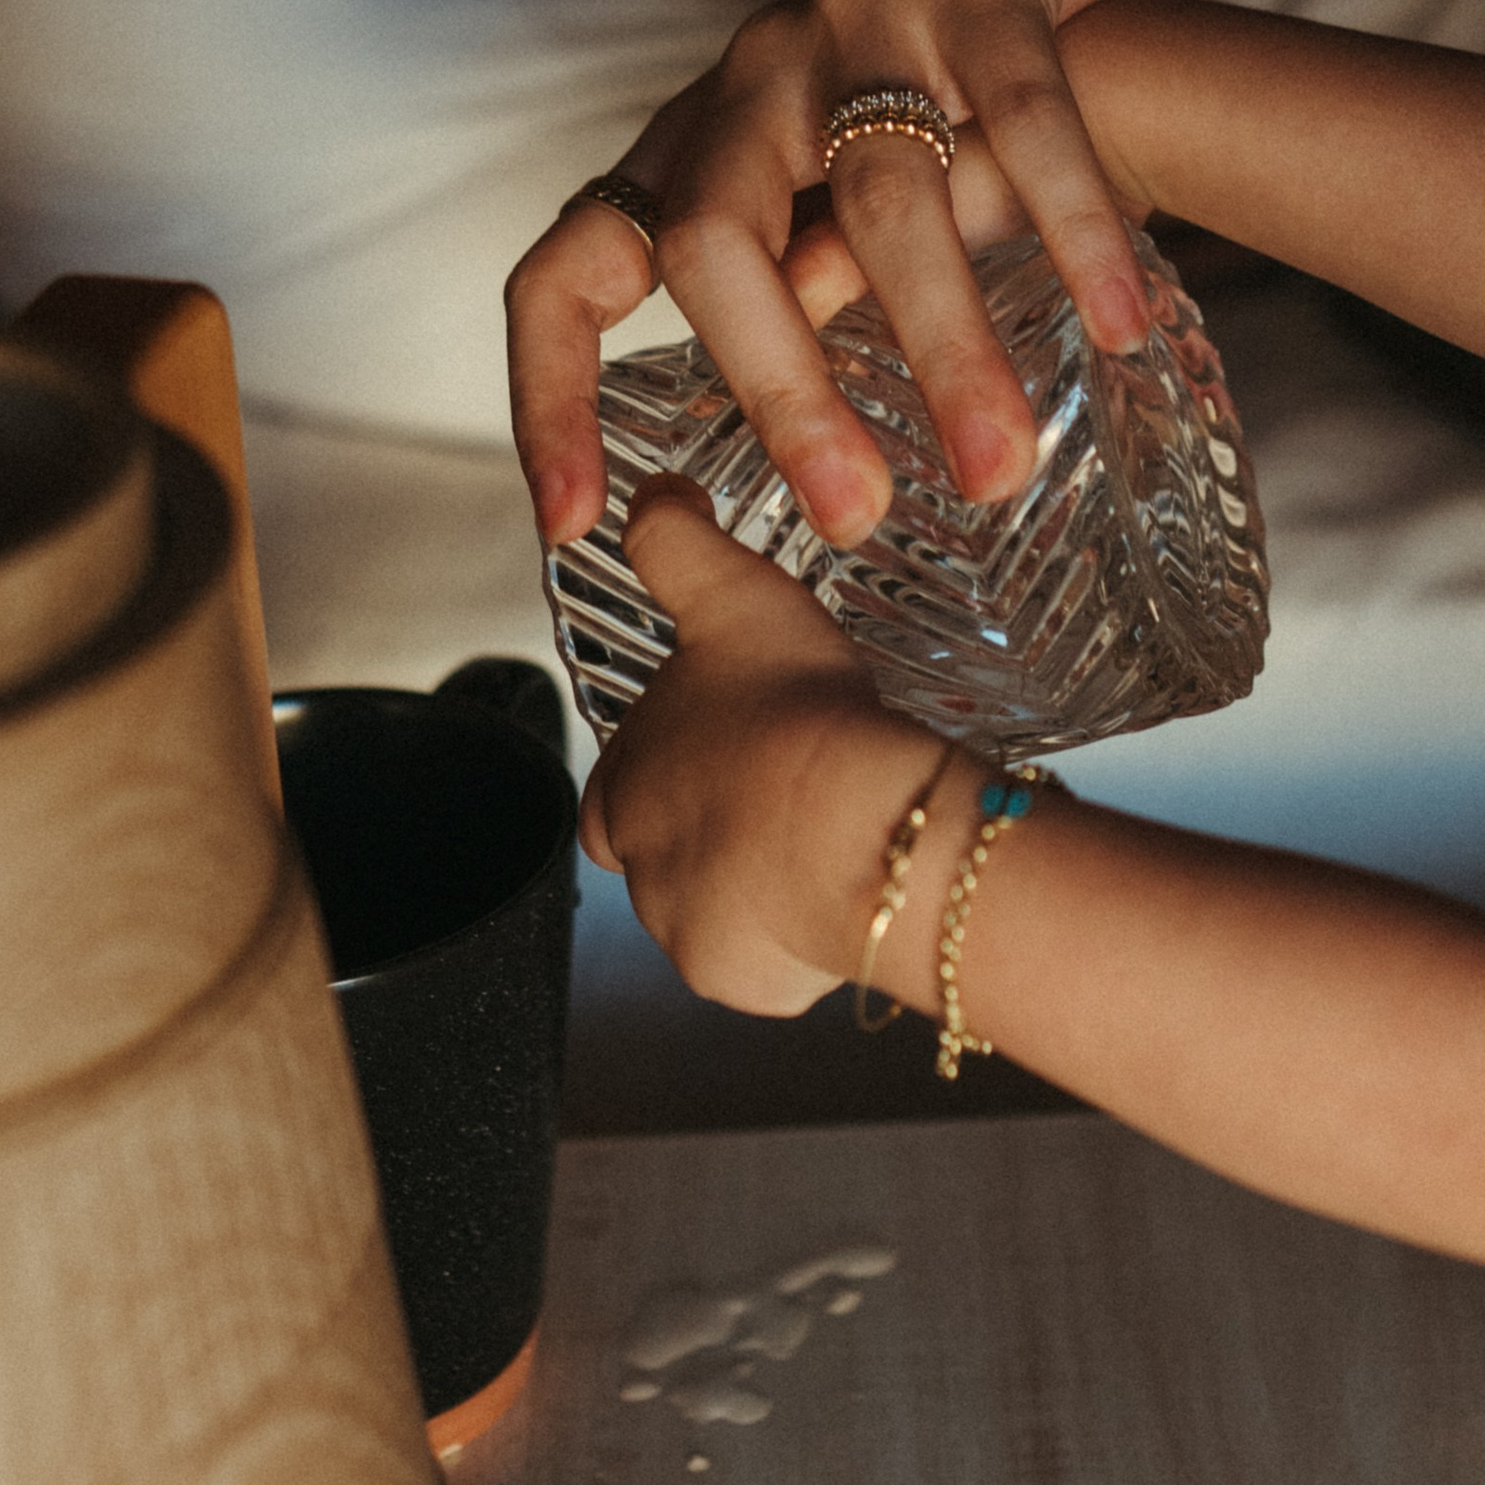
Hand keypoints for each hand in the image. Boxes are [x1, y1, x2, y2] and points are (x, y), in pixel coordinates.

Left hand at [508, 0, 1177, 550]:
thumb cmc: (953, 104)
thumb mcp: (849, 208)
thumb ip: (811, 294)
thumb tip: (800, 451)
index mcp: (695, 144)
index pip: (567, 272)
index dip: (548, 394)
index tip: (577, 527)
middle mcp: (752, 73)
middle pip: (713, 239)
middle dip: (779, 392)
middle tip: (855, 515)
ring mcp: (857, 13)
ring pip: (883, 195)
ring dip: (943, 345)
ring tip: (999, 469)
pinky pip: (1025, 116)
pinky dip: (1071, 227)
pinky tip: (1119, 325)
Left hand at [579, 485, 934, 1014]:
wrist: (865, 832)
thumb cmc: (797, 717)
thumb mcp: (732, 595)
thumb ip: (679, 543)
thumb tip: (651, 500)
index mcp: (624, 785)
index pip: (618, 783)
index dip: (667, 761)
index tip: (721, 746)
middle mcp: (641, 873)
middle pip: (666, 855)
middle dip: (717, 830)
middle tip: (785, 793)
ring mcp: (692, 936)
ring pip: (719, 910)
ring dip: (760, 881)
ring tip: (829, 835)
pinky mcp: (749, 983)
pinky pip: (770, 963)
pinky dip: (800, 936)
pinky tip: (848, 885)